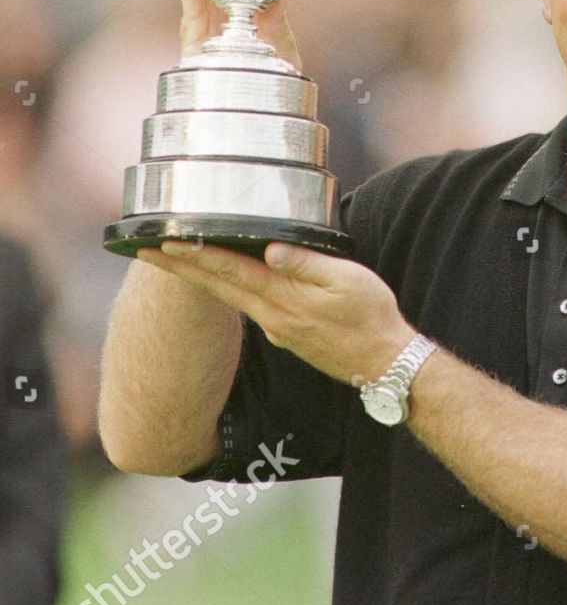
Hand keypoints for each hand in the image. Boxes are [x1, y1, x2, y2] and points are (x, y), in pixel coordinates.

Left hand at [135, 240, 415, 384]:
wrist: (385, 364)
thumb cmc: (371, 318)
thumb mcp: (348, 282)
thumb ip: (308, 265)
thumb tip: (272, 250)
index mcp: (284, 298)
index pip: (231, 269)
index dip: (196, 254)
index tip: (164, 240)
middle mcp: (272, 315)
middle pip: (217, 285)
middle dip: (180, 265)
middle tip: (144, 247)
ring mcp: (276, 327)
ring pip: (228, 296)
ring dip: (197, 277)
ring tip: (171, 260)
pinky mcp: (285, 334)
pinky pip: (247, 306)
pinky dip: (225, 289)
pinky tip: (221, 282)